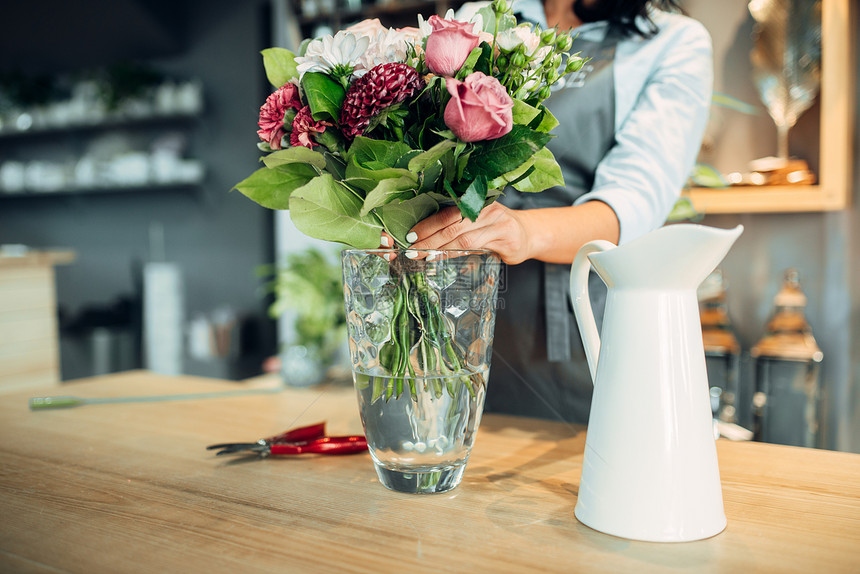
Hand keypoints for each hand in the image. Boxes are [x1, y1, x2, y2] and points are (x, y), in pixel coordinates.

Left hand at [404, 203, 531, 264]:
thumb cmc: (496, 226)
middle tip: (412, 249)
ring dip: (439, 249)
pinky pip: (476, 248)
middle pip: (452, 225)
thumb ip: (457, 222)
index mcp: (477, 200)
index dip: (427, 224)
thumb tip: (424, 232)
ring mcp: (498, 224)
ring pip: (462, 239)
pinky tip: (442, 258)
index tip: (410, 234)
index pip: (447, 212)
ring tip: (423, 256)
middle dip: (428, 239)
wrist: (528, 234)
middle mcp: (487, 209)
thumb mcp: (478, 218)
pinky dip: (456, 254)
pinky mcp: (505, 241)